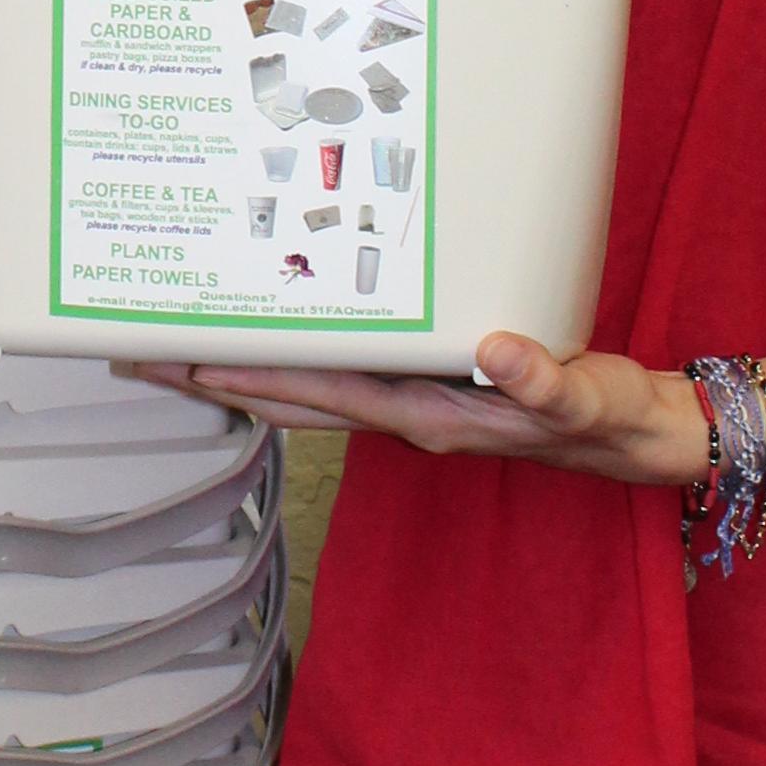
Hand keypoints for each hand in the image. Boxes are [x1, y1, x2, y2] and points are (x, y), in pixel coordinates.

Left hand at [134, 331, 713, 483]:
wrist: (627, 435)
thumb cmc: (602, 417)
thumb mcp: (580, 396)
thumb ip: (540, 377)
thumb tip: (496, 350)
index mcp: (423, 417)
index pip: (318, 392)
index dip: (252, 375)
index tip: (186, 359)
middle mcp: (399, 415)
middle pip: (284, 397)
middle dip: (211, 379)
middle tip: (138, 354)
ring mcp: (404, 404)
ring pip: (301, 387)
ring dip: (237, 369)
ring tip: (174, 343)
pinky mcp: (419, 386)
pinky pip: (337, 370)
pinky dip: (292, 353)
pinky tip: (271, 330)